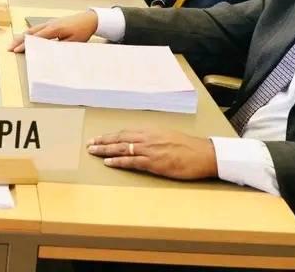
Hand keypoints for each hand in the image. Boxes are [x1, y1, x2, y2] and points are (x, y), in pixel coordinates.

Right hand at [9, 10, 97, 51]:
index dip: (26, 44)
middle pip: (30, 32)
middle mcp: (49, 24)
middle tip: (9, 47)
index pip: (36, 37)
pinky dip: (28, 34)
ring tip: (13, 43)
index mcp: (54, 28)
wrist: (89, 19)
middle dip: (19, 40)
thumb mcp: (73, 42)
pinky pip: (36, 29)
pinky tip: (24, 38)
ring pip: (32, 30)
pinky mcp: (51, 24)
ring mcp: (49, 23)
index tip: (16, 50)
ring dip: (22, 37)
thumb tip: (48, 53)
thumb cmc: (82, 30)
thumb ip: (59, 47)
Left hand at [86, 128, 217, 179]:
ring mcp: (150, 150)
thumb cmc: (189, 147)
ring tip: (93, 152)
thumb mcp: (168, 136)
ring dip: (106, 150)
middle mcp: (148, 138)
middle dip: (103, 141)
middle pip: (120, 139)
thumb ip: (154, 138)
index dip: (110, 136)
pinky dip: (118, 162)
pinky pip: (132, 162)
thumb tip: (142, 141)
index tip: (99, 138)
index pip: (125, 132)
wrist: (204, 154)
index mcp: (151, 131)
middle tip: (89, 144)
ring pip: (122, 149)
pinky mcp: (154, 163)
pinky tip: (108, 163)